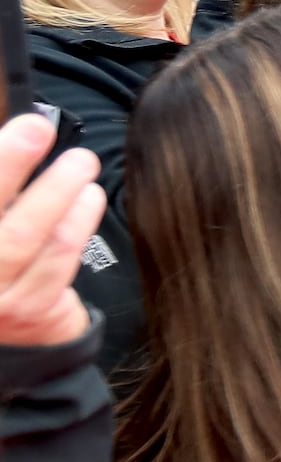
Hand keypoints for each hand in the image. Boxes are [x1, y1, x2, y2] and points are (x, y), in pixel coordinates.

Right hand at [0, 115, 106, 348]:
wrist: (15, 335)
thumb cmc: (4, 263)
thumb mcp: (3, 219)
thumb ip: (8, 189)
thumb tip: (22, 133)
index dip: (0, 162)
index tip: (23, 125)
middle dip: (8, 165)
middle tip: (37, 128)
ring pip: (25, 236)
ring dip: (57, 191)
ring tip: (81, 162)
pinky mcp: (29, 312)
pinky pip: (58, 260)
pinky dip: (77, 223)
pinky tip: (90, 198)